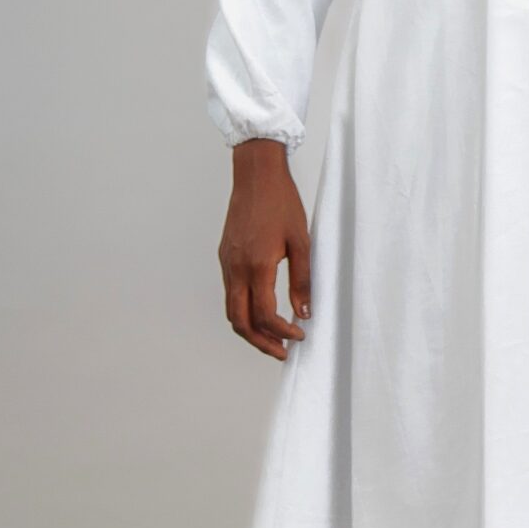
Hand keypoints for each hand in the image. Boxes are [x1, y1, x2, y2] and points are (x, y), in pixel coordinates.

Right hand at [220, 141, 311, 359]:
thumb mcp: (301, 242)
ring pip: (231, 310)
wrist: (256, 175)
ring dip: (250, 329)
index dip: (282, 332)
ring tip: (272, 338)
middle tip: (281, 352)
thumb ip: (303, 280)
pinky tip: (261, 311)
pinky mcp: (224, 257)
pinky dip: (243, 310)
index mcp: (256, 265)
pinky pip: (230, 293)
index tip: (299, 336)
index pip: (264, 315)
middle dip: (260, 342)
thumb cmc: (281, 203)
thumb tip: (304, 313)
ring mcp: (226, 263)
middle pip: (240, 322)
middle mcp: (236, 268)